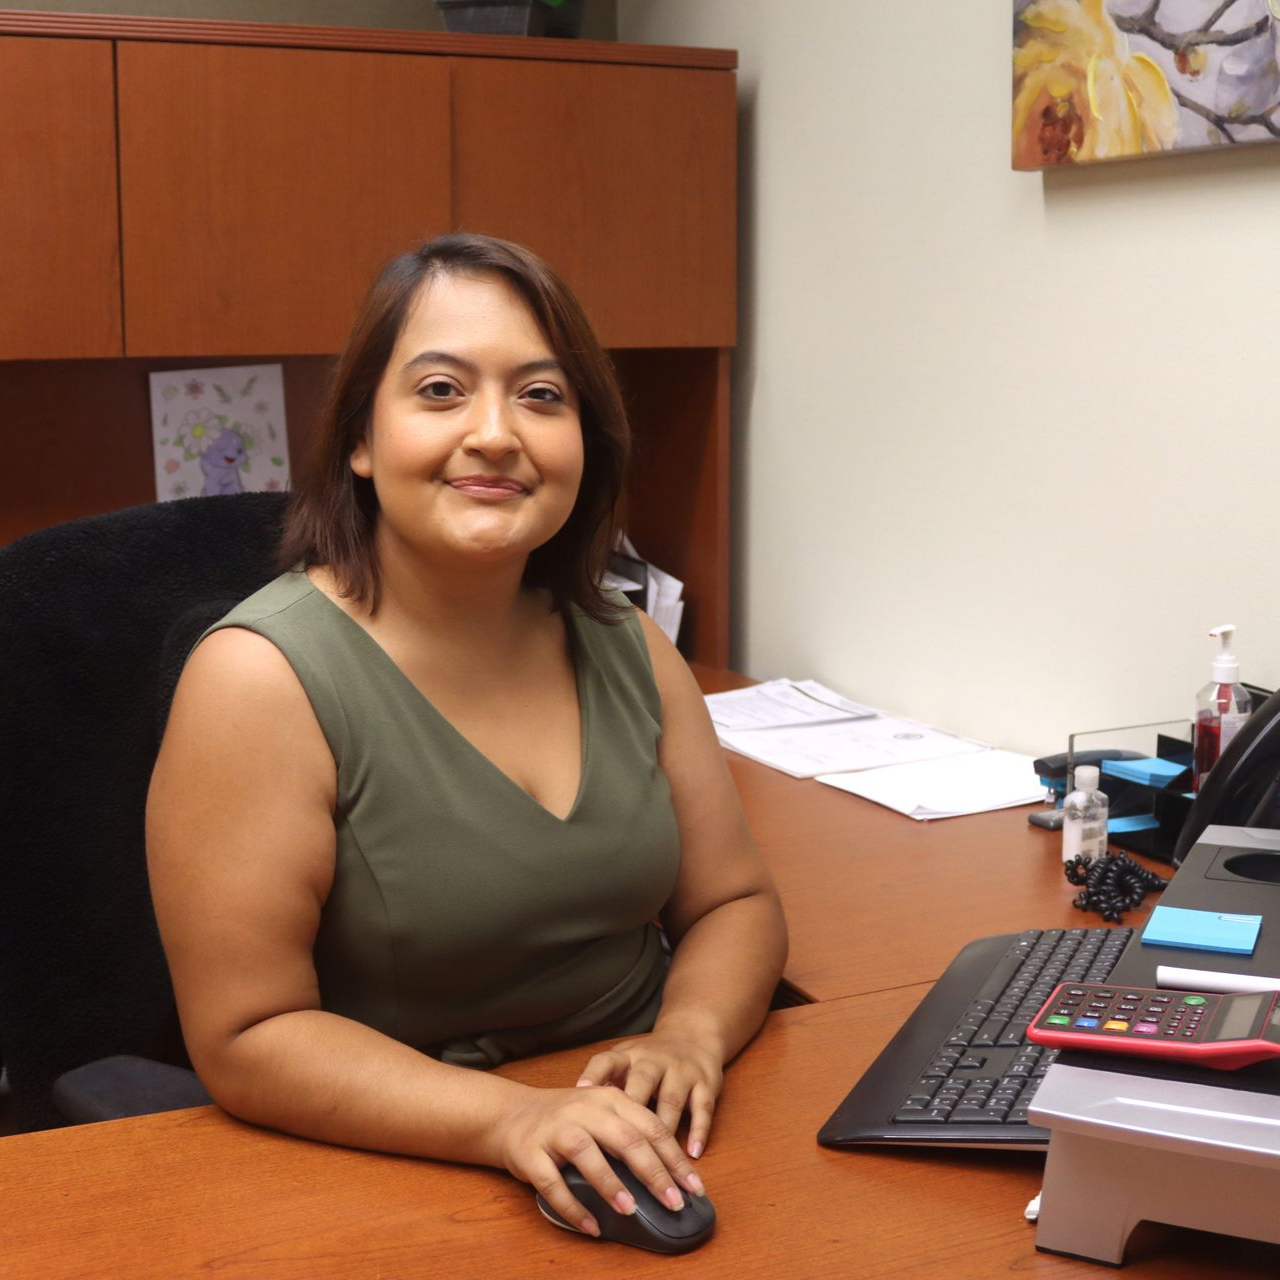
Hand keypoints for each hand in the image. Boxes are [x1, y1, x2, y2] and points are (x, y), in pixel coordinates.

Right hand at [494, 1084, 705, 1237]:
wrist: (510, 1114)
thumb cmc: (566, 1119)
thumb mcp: (602, 1114)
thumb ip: (632, 1133)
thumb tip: (672, 1174)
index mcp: (609, 1099)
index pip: (650, 1126)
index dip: (674, 1158)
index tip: (694, 1187)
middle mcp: (584, 1108)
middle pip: (626, 1139)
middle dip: (654, 1173)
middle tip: (674, 1203)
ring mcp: (555, 1129)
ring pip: (588, 1154)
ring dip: (611, 1184)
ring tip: (631, 1210)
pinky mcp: (530, 1152)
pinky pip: (552, 1183)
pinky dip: (573, 1207)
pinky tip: (590, 1226)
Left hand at [574, 1029, 724, 1159]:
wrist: (693, 1036)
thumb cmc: (648, 1060)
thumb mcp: (624, 1063)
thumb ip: (605, 1087)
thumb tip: (577, 1123)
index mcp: (628, 1056)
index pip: (607, 1061)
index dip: (594, 1074)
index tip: (581, 1091)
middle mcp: (653, 1061)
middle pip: (641, 1084)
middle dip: (633, 1112)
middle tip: (621, 1146)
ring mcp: (681, 1071)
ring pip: (671, 1100)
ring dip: (665, 1134)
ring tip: (659, 1167)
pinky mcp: (705, 1083)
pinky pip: (702, 1108)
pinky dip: (698, 1131)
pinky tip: (693, 1154)